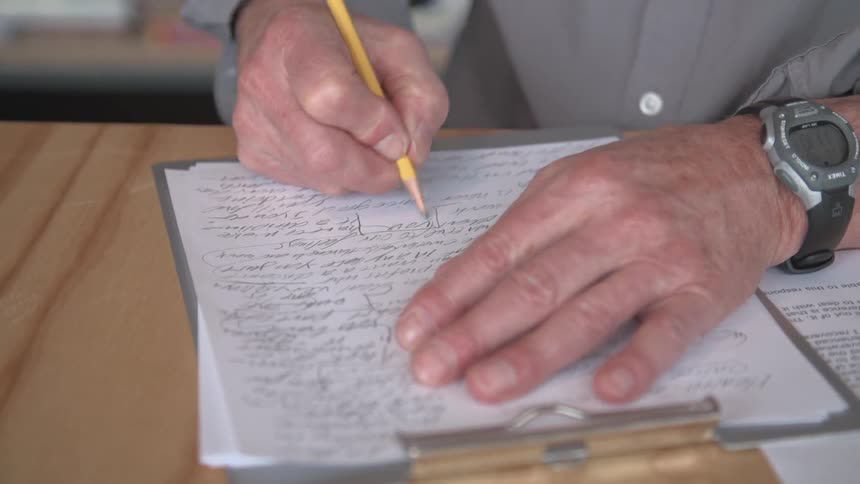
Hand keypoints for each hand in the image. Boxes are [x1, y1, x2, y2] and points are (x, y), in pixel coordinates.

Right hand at [233, 0, 447, 193]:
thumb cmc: (344, 44)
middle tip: (392, 154)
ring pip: (322, 177)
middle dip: (374, 166)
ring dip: (358, 170)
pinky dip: (336, 173)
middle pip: (325, 154)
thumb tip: (412, 154)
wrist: (286, 41)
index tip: (397, 133)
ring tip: (359, 135)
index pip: (330, 96)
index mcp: (298, 41)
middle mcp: (264, 83)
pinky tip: (333, 140)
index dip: (373, 125)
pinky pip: (309, 183)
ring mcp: (253, 123)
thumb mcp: (400, 51)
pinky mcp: (252, 152)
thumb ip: (422, 97)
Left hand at [395, 117, 806, 402]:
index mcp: (573, 192)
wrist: (746, 169)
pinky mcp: (701, 291)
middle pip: (532, 286)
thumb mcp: (581, 178)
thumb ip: (528, 226)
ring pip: (586, 312)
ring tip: (485, 385)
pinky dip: (636, 362)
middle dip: (473, 332)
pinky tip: (605, 391)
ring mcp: (658, 258)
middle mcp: (612, 222)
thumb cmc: (652, 175)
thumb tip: (466, 279)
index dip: (451, 293)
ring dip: (531, 355)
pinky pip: (665, 333)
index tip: (415, 328)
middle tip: (433, 368)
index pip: (498, 250)